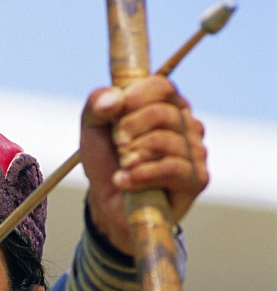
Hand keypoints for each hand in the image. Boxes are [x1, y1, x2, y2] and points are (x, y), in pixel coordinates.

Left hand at [79, 75, 208, 254]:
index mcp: (168, 106)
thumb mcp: (93, 128)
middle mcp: (187, 125)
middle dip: (129, 130)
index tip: (113, 116)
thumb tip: (114, 99)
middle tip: (117, 147)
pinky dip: (142, 175)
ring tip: (122, 167)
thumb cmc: (107, 161)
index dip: (134, 98)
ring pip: (164, 141)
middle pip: (161, 113)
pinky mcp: (197, 179)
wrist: (109, 204)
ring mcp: (196, 152)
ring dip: (133, 155)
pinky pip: (172, 167)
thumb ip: (97, 105)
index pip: (161, 86)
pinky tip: (125, 182)